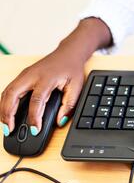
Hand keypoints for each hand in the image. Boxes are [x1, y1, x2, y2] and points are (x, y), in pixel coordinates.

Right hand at [0, 18, 111, 136]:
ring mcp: (25, 74)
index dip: (35, 117)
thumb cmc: (72, 68)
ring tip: (6, 125)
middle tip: (9, 129)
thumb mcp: (76, 86)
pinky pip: (9, 89)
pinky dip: (5, 102)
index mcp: (47, 78)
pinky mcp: (22, 75)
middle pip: (13, 95)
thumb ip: (69, 104)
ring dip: (4, 109)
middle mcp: (32, 75)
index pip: (37, 100)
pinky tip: (6, 113)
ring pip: (7, 92)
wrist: (68, 53)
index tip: (35, 130)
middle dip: (8, 114)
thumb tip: (60, 121)